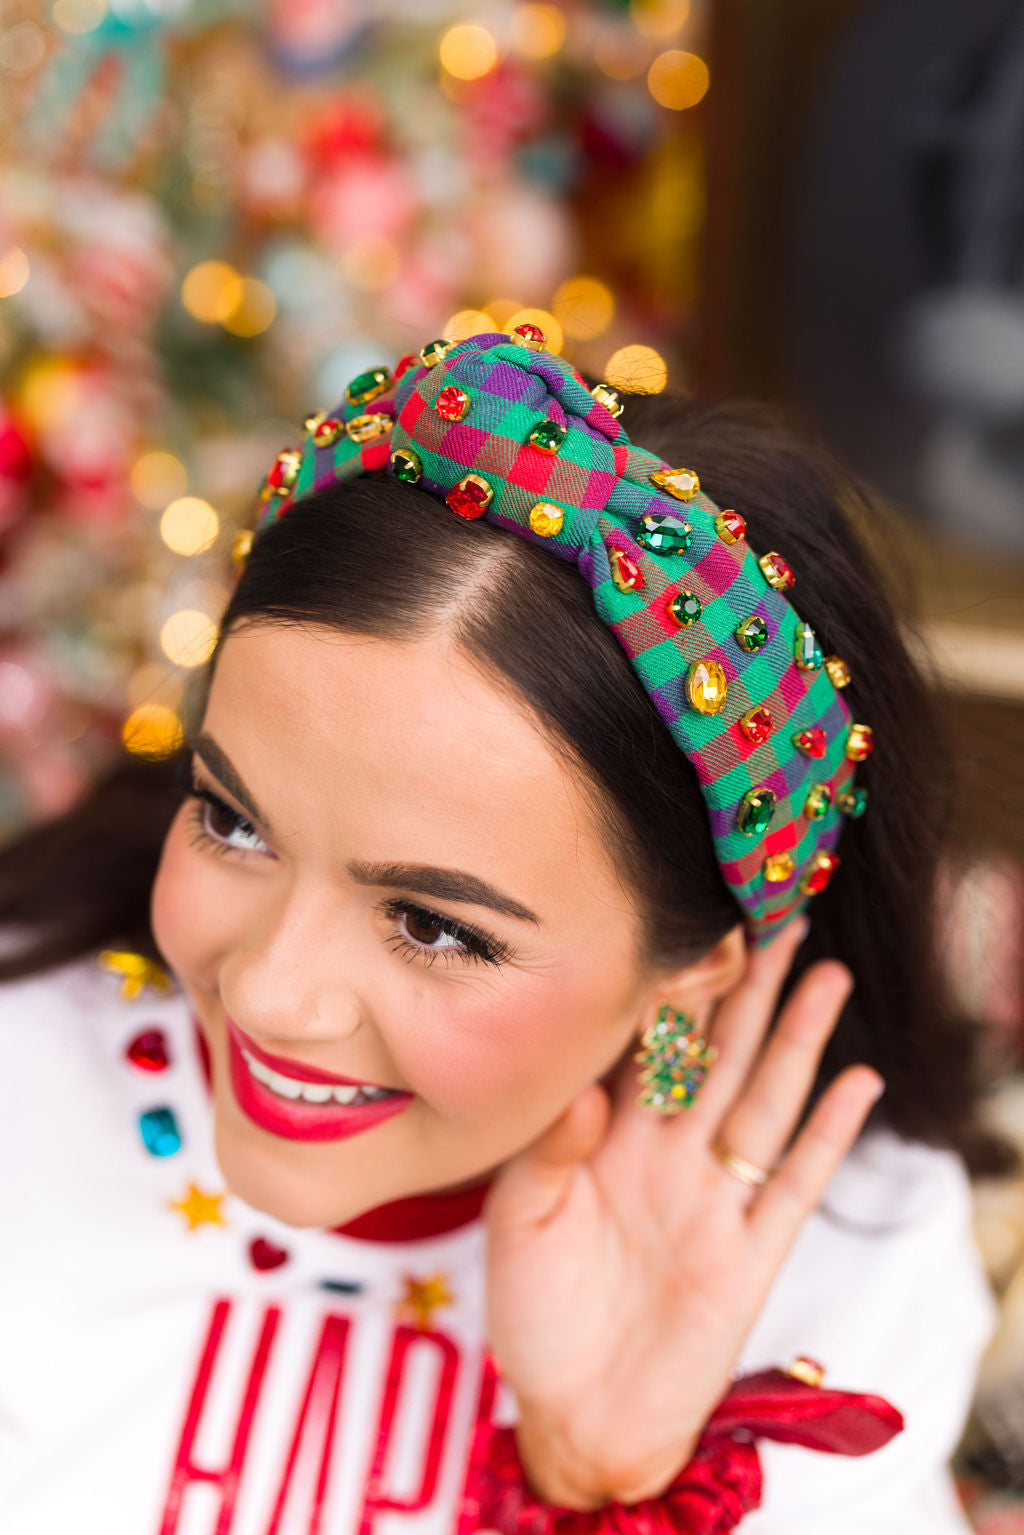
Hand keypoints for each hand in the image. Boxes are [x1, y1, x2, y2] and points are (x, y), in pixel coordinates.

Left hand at [482, 919, 883, 1509]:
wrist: (576, 1414)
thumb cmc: (535, 1313)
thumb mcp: (517, 1225)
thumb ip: (548, 1154)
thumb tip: (587, 1092)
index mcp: (608, 1137)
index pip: (650, 1045)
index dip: (676, 987)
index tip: (698, 925)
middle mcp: (668, 1154)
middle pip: (719, 1054)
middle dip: (750, 988)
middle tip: (781, 918)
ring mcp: (715, 1200)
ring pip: (764, 1100)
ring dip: (797, 1040)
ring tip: (827, 975)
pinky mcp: (750, 1254)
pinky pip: (795, 1184)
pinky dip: (827, 1135)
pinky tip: (855, 1083)